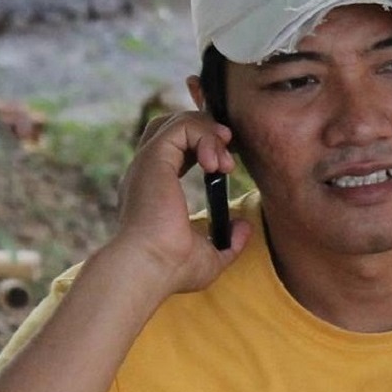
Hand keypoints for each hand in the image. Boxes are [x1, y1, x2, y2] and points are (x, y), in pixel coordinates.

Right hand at [111, 110, 249, 296]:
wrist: (148, 269)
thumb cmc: (170, 269)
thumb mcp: (210, 257)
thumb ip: (228, 242)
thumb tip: (244, 227)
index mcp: (154, 189)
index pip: (174, 148)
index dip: (202, 146)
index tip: (224, 167)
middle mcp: (147, 172)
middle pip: (173, 126)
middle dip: (207, 134)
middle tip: (227, 163)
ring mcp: (148, 164)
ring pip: (178, 121)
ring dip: (209, 134)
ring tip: (224, 164)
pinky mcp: (154, 159)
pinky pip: (180, 126)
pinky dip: (204, 136)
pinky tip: (215, 164)